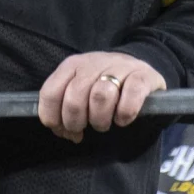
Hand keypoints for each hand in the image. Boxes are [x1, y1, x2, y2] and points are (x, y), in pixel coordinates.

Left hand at [37, 51, 165, 142]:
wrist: (139, 71)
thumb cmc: (104, 87)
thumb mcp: (80, 91)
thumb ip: (64, 108)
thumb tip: (64, 132)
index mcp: (72, 65)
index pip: (50, 93)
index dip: (54, 119)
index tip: (65, 130)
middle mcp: (94, 62)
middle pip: (74, 97)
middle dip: (77, 122)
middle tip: (86, 127)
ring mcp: (120, 66)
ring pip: (101, 96)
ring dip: (100, 119)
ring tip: (104, 123)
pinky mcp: (143, 75)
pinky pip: (131, 95)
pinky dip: (125, 113)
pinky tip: (123, 119)